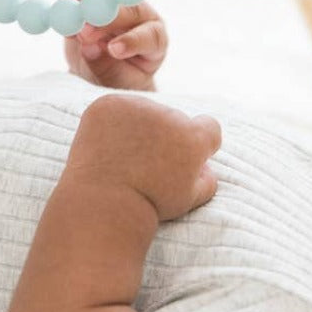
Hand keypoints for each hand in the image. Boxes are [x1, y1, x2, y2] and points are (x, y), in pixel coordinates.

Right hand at [61, 0, 166, 91]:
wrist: (102, 73)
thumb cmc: (117, 81)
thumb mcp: (116, 84)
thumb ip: (105, 67)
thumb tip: (89, 46)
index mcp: (155, 40)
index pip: (150, 36)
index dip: (132, 40)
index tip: (113, 50)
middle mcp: (142, 16)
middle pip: (128, 7)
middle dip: (105, 18)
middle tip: (83, 33)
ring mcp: (119, 2)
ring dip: (85, 3)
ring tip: (67, 23)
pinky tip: (60, 12)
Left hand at [66, 94, 220, 220]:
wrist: (102, 204)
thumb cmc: (147, 207)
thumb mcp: (188, 200)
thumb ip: (206, 180)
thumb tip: (205, 167)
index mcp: (193, 137)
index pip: (208, 126)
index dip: (198, 142)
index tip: (183, 155)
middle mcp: (169, 115)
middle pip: (172, 119)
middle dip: (163, 136)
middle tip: (143, 164)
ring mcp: (137, 107)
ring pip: (143, 112)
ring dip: (137, 127)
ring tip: (121, 158)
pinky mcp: (109, 104)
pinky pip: (116, 109)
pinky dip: (110, 123)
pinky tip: (104, 147)